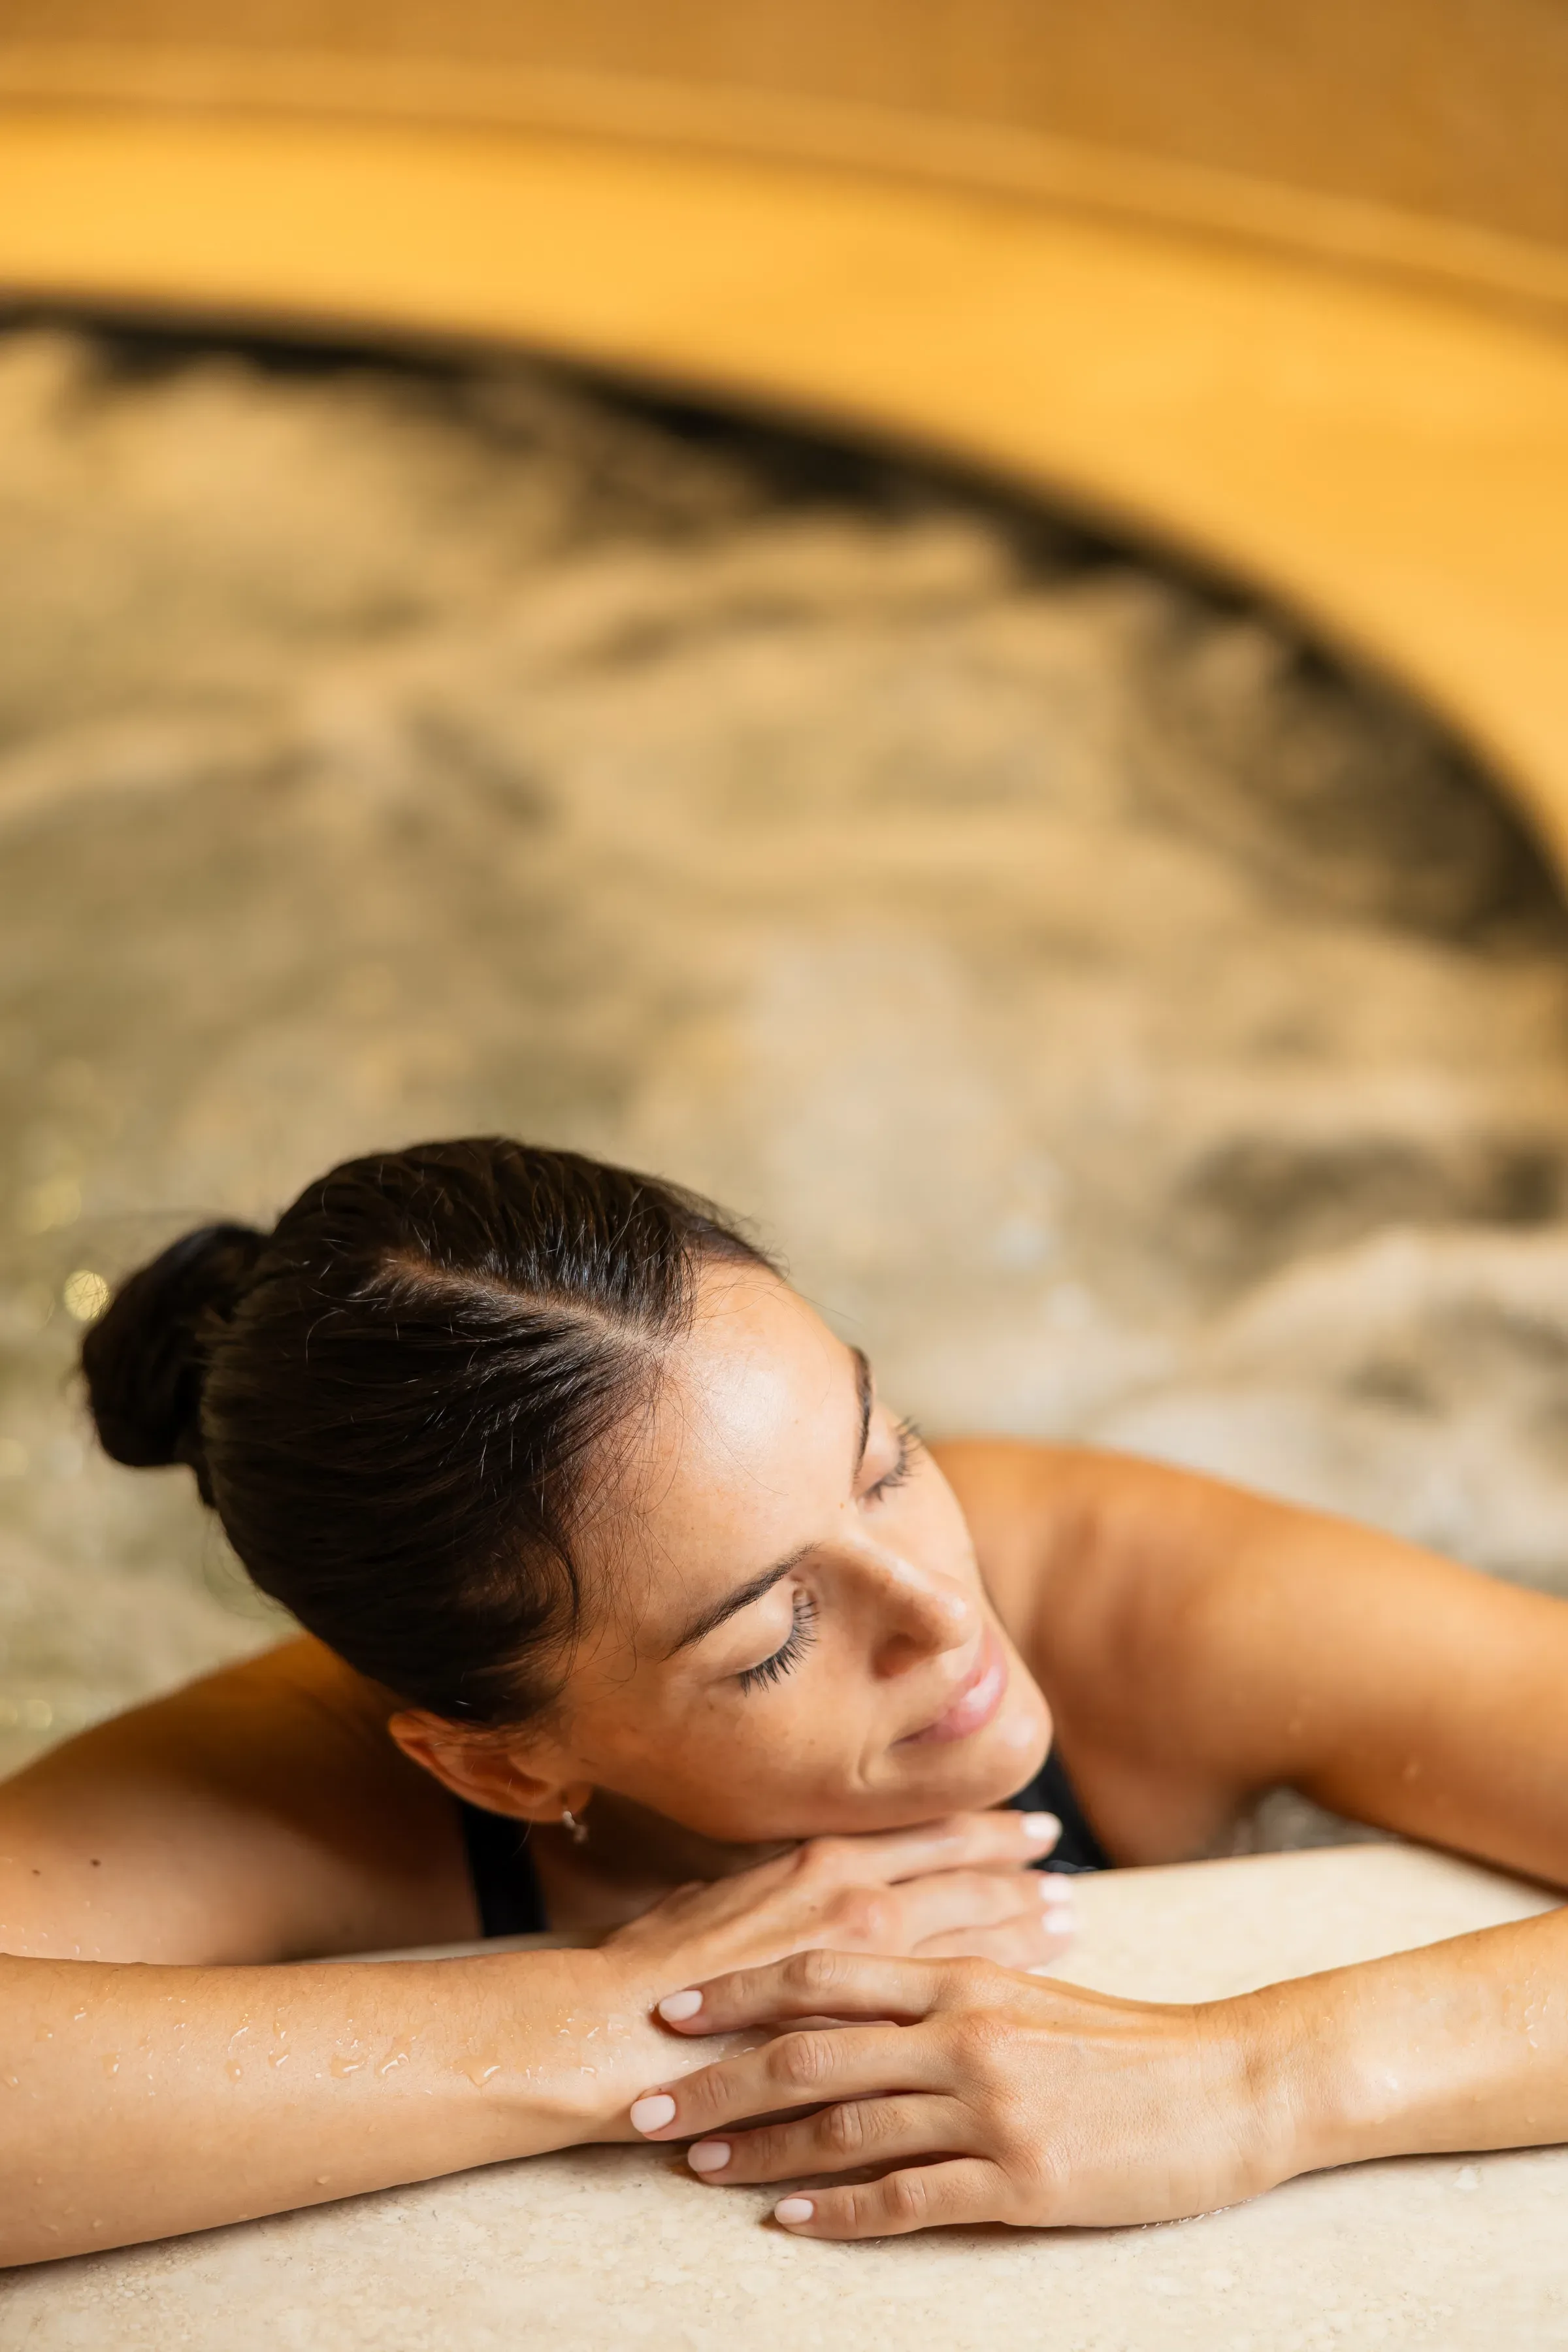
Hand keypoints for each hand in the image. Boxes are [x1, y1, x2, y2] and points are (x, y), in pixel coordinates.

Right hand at [569, 1814, 1073, 2140]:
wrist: (608, 2030)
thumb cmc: (647, 1970)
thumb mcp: (712, 1905)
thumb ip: (766, 1898)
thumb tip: (784, 1894)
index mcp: (815, 1862)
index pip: (923, 1837)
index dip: (978, 1832)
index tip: (1026, 1831)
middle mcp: (852, 1897)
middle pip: (962, 1879)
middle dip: (1018, 1875)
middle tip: (1064, 1874)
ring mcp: (864, 1962)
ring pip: (971, 1934)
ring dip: (1026, 1925)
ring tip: (1070, 1919)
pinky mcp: (864, 2024)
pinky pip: (951, 1999)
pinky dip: (1001, 1986)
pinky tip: (1033, 1986)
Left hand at [628, 1948, 1288, 2235]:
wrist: (1227, 2086)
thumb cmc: (1123, 2040)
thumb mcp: (1027, 1988)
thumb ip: (944, 1982)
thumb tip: (862, 1985)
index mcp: (960, 1975)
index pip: (821, 1972)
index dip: (738, 1991)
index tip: (668, 2011)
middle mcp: (961, 2031)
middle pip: (808, 2052)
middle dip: (716, 2080)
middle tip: (643, 2106)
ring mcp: (989, 2106)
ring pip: (843, 2126)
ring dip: (759, 2149)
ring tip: (696, 2168)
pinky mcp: (1020, 2179)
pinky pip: (908, 2196)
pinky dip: (839, 2209)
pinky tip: (790, 2219)